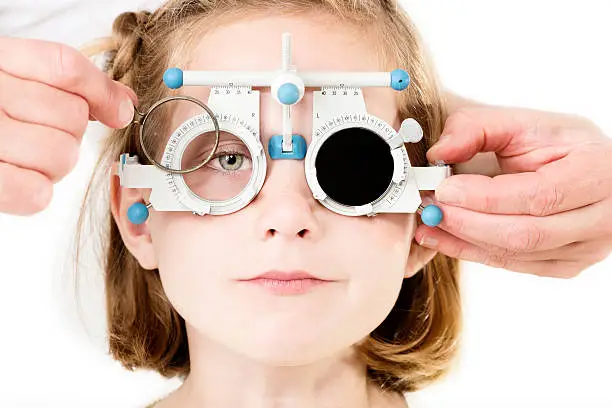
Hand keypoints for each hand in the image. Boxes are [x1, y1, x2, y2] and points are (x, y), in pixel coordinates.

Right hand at [0, 37, 136, 214]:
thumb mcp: (20, 78)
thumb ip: (71, 84)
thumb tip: (125, 102)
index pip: (66, 67)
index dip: (102, 93)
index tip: (118, 112)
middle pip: (72, 115)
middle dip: (70, 132)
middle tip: (42, 134)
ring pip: (61, 154)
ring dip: (55, 165)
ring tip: (27, 157)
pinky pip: (35, 193)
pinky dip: (35, 191)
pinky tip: (20, 179)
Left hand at [415, 98, 611, 277]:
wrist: (586, 167)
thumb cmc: (558, 144)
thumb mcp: (523, 123)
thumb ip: (478, 128)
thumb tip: (439, 152)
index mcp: (597, 173)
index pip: (538, 195)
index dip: (485, 197)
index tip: (444, 189)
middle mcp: (602, 217)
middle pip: (525, 233)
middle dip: (468, 223)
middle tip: (430, 209)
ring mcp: (588, 247)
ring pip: (517, 254)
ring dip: (464, 241)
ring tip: (429, 224)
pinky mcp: (567, 264)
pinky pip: (514, 265)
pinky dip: (473, 252)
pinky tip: (444, 238)